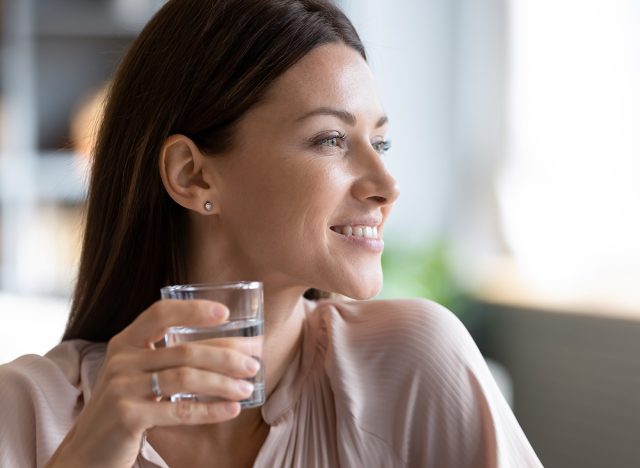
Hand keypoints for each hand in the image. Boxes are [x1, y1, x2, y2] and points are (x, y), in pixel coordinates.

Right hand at [46, 300, 260, 467]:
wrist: (87, 452)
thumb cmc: (124, 408)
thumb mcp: (137, 375)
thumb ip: (166, 358)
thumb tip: (229, 351)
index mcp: (125, 342)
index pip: (160, 313)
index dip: (193, 310)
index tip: (226, 313)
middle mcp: (122, 360)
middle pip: (184, 350)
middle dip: (226, 355)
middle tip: (255, 361)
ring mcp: (122, 388)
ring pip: (185, 378)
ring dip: (223, 383)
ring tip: (248, 387)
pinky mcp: (127, 416)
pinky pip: (179, 410)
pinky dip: (210, 410)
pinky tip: (232, 409)